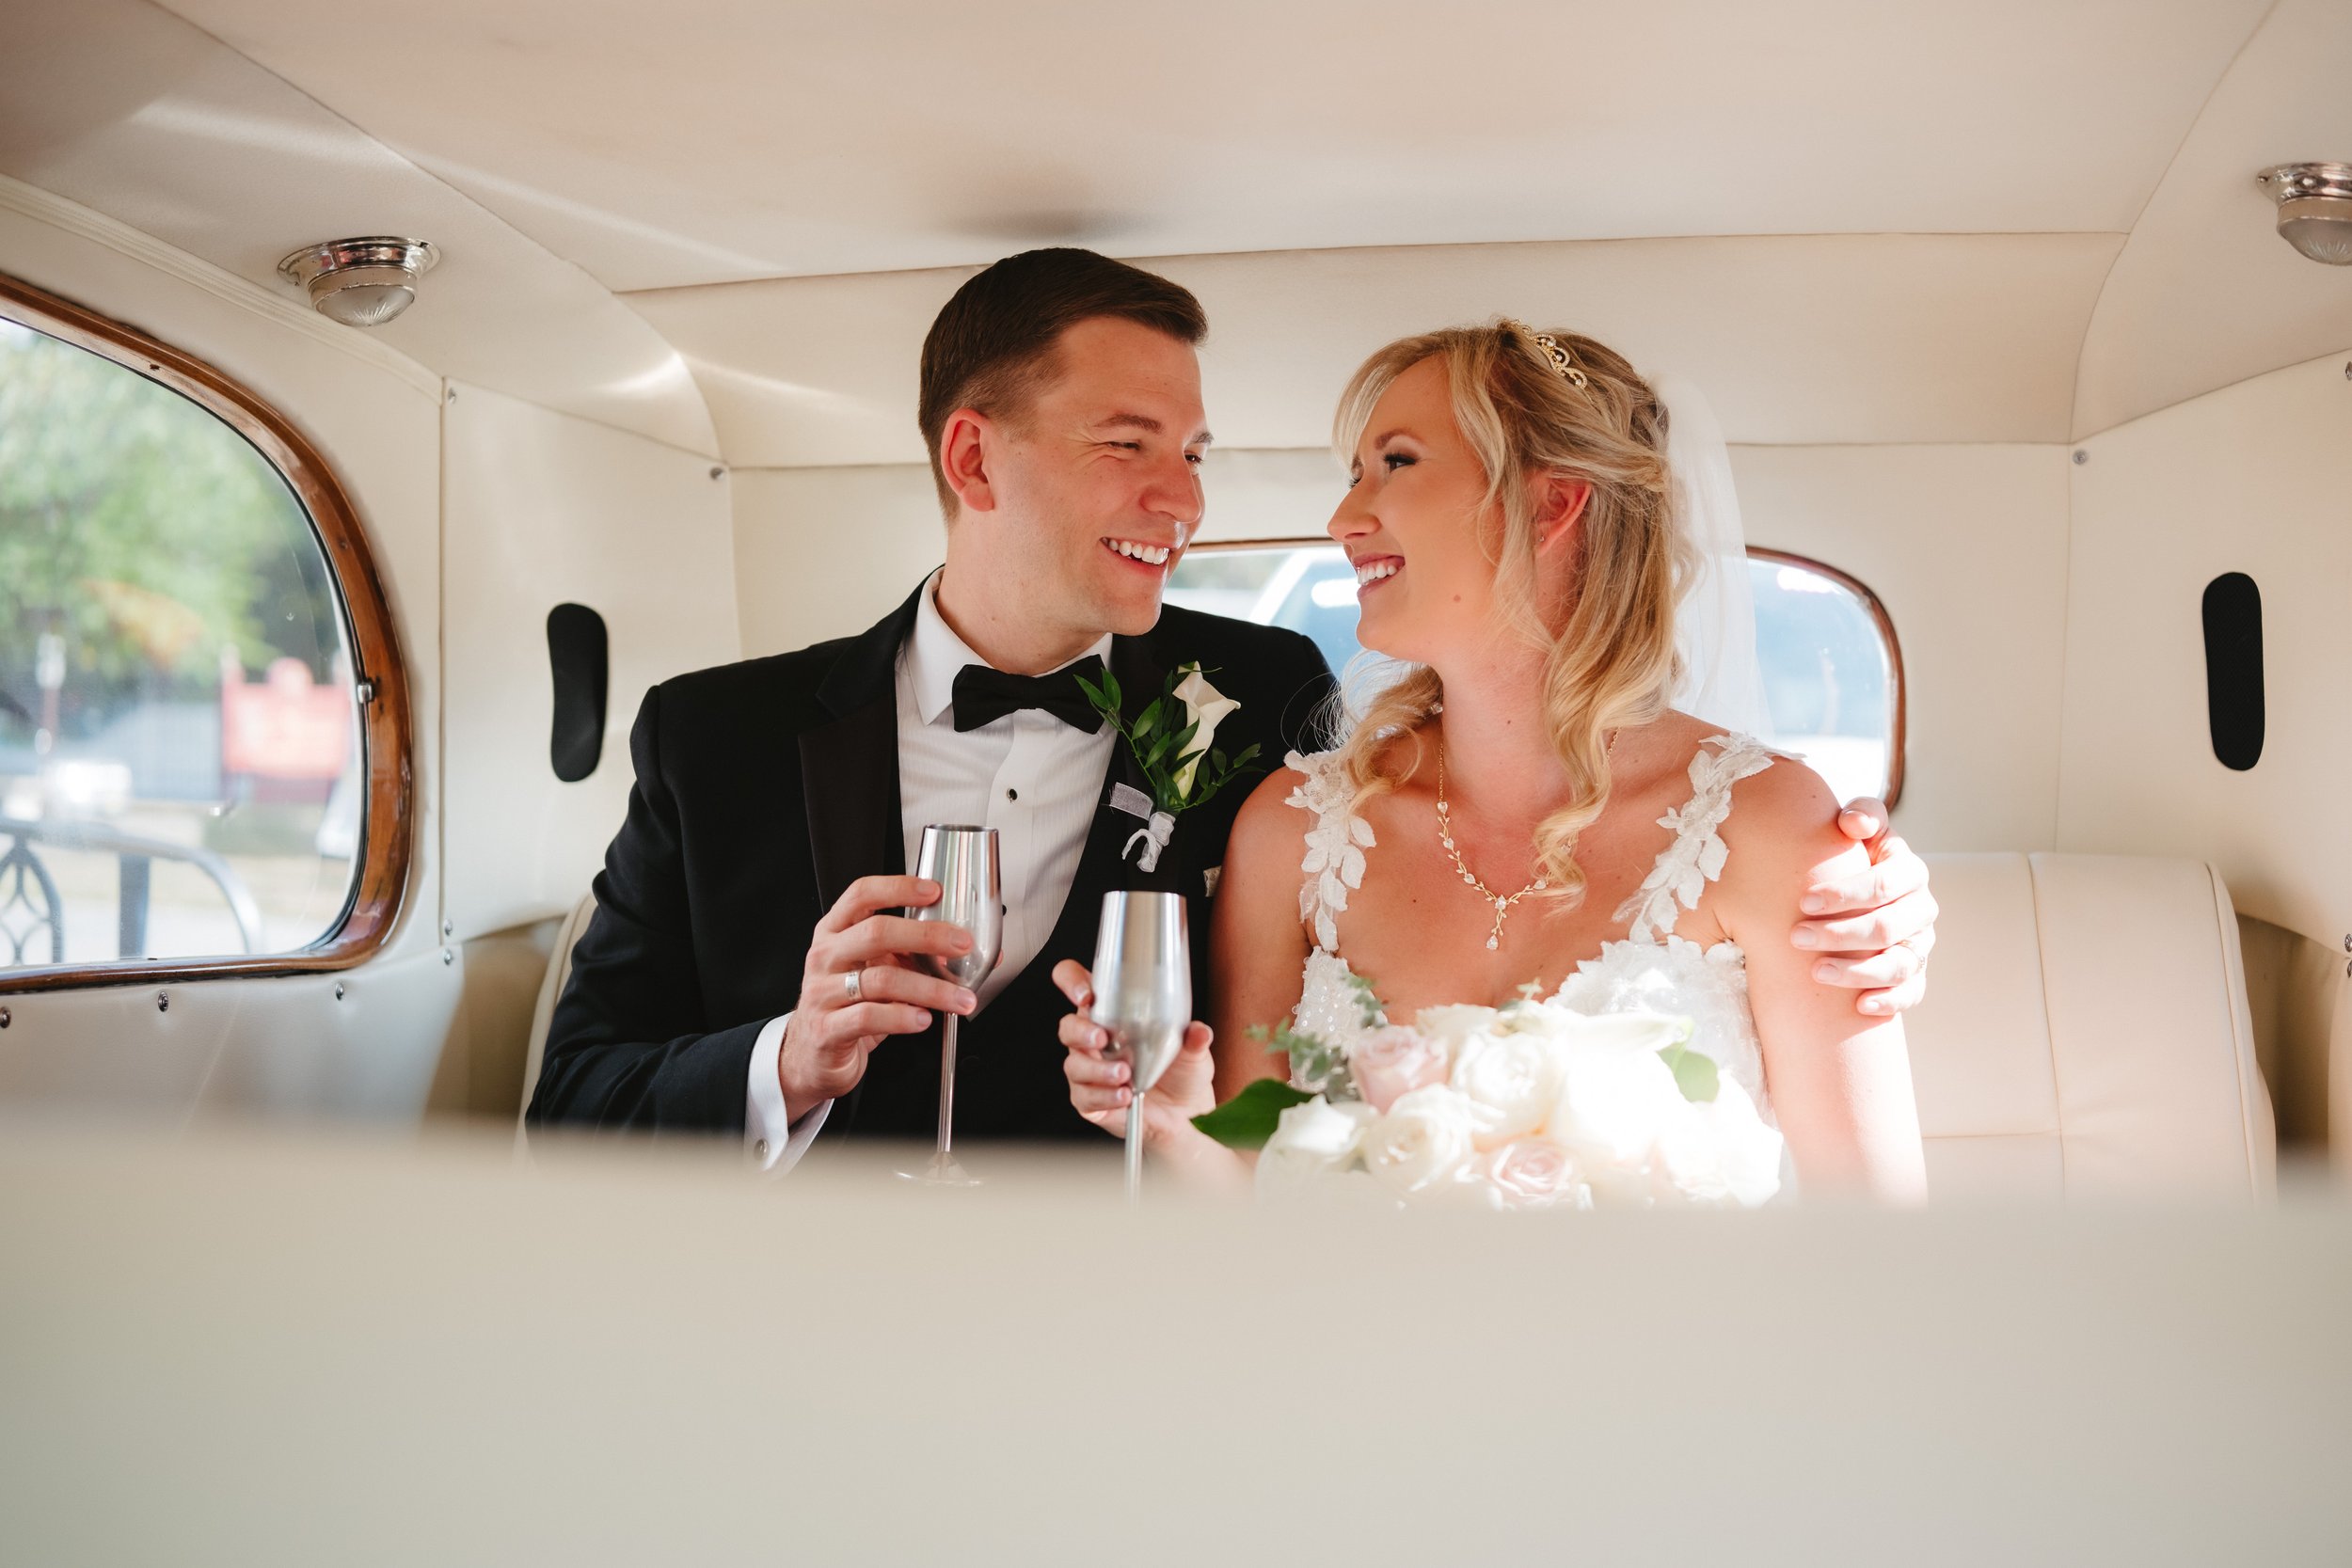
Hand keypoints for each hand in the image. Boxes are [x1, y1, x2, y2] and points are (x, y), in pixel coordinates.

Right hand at [777, 875, 978, 1109]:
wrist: (814, 1055)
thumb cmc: (848, 1006)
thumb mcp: (875, 971)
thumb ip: (913, 958)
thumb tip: (969, 952)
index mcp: (835, 932)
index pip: (861, 895)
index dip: (898, 888)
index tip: (934, 891)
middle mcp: (826, 956)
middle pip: (876, 932)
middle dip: (927, 935)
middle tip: (962, 944)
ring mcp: (822, 992)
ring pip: (881, 979)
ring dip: (930, 988)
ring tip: (959, 998)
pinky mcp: (828, 1028)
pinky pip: (868, 1016)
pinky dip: (902, 1017)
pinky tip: (923, 1019)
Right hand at [1051, 959, 1216, 1144]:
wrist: (1184, 1114)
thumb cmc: (1182, 1072)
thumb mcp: (1193, 1050)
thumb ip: (1194, 1038)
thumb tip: (1199, 1032)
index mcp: (1111, 1012)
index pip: (1076, 984)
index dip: (1071, 981)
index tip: (1085, 993)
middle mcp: (1093, 1039)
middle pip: (1067, 1026)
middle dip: (1080, 1031)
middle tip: (1103, 1038)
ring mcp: (1089, 1070)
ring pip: (1074, 1064)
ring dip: (1098, 1069)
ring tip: (1125, 1074)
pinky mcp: (1090, 1100)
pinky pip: (1085, 1097)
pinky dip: (1104, 1096)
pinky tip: (1124, 1095)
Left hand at [1794, 796, 1937, 1017]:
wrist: (1855, 889)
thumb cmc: (1848, 854)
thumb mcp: (1855, 829)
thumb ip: (1861, 815)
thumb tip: (1853, 824)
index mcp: (1908, 870)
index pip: (1885, 883)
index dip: (1846, 894)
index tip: (1803, 901)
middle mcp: (1920, 908)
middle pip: (1888, 927)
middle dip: (1841, 934)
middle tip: (1796, 937)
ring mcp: (1920, 943)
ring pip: (1900, 964)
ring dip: (1858, 972)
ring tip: (1816, 972)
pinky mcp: (1915, 973)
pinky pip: (1912, 992)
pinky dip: (1890, 1001)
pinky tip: (1861, 1006)